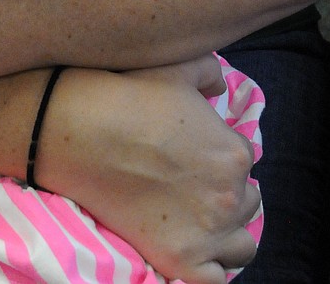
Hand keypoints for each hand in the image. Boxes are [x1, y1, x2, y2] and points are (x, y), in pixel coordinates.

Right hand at [37, 60, 259, 283]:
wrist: (81, 131)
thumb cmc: (130, 95)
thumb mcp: (178, 68)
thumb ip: (210, 73)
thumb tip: (219, 88)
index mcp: (235, 152)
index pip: (244, 161)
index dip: (219, 155)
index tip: (195, 155)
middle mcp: (230, 196)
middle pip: (247, 201)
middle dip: (225, 191)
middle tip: (191, 183)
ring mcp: (208, 234)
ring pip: (241, 246)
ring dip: (226, 232)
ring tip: (197, 218)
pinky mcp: (180, 262)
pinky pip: (215, 280)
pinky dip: (208, 267)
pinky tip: (189, 247)